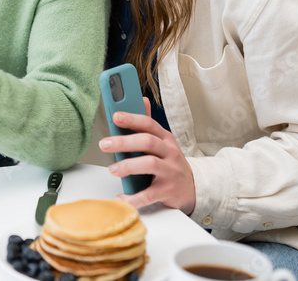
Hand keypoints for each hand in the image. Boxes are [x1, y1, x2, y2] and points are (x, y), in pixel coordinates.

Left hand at [99, 98, 196, 214]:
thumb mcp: (163, 142)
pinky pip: (149, 194)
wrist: (193, 188)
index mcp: (166, 139)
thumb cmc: (171, 163)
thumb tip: (142, 100)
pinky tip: (121, 198)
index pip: (149, 124)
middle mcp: (170, 153)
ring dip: (128, 166)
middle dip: (124, 142)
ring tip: (113, 170)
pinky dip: (134, 197)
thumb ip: (149, 124)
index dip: (132, 119)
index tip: (115, 117)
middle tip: (104, 144)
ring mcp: (170, 172)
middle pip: (147, 142)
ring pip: (150, 164)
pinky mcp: (168, 191)